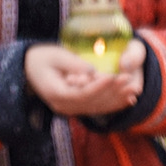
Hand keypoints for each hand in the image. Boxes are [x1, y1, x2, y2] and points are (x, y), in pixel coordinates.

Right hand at [25, 40, 145, 118]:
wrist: (30, 69)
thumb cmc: (42, 58)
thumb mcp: (55, 56)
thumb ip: (73, 64)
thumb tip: (92, 71)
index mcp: (56, 94)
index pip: (82, 94)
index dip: (100, 86)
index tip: (114, 76)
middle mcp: (63, 106)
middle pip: (93, 102)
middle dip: (113, 92)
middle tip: (130, 80)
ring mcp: (71, 109)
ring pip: (98, 107)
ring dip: (117, 99)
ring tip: (135, 89)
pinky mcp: (77, 107)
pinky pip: (98, 107)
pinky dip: (114, 104)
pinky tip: (129, 99)